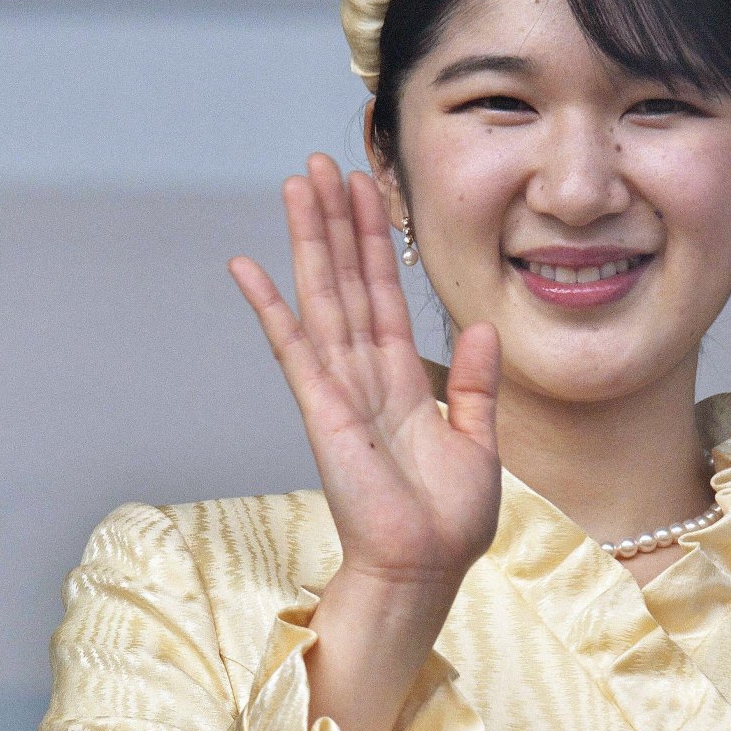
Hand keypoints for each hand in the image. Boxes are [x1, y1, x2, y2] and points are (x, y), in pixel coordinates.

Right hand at [227, 153, 501, 590]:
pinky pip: (295, 349)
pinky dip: (272, 307)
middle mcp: (365, 374)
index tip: (368, 189)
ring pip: (323, 298)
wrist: (426, 569)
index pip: (385, 294)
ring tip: (298, 184)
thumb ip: (474, 384)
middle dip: (337, 220)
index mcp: (401, 379)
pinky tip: (248, 266)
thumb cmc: (447, 520)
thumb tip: (482, 329)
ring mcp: (339, 389)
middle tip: (322, 161)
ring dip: (310, 240)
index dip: (377, 241)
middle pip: (347, 281)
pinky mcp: (324, 412)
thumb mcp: (478, 441)